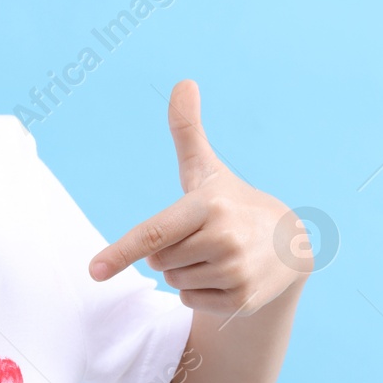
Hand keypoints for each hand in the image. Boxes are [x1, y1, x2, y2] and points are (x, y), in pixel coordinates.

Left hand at [88, 80, 306, 316]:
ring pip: (172, 281)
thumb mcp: (206, 168)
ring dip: (184, 272)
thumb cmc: (231, 201)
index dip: (120, 252)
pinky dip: (199, 292)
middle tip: (201, 236)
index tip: (93, 270)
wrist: (289, 244)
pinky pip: (189, 301)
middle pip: (156, 260)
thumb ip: (187, 130)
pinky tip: (226, 275)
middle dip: (168, 251)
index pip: (154, 233)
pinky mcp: (241, 301)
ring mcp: (235, 272)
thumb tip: (184, 82)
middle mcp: (223, 239)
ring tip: (217, 254)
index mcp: (207, 205)